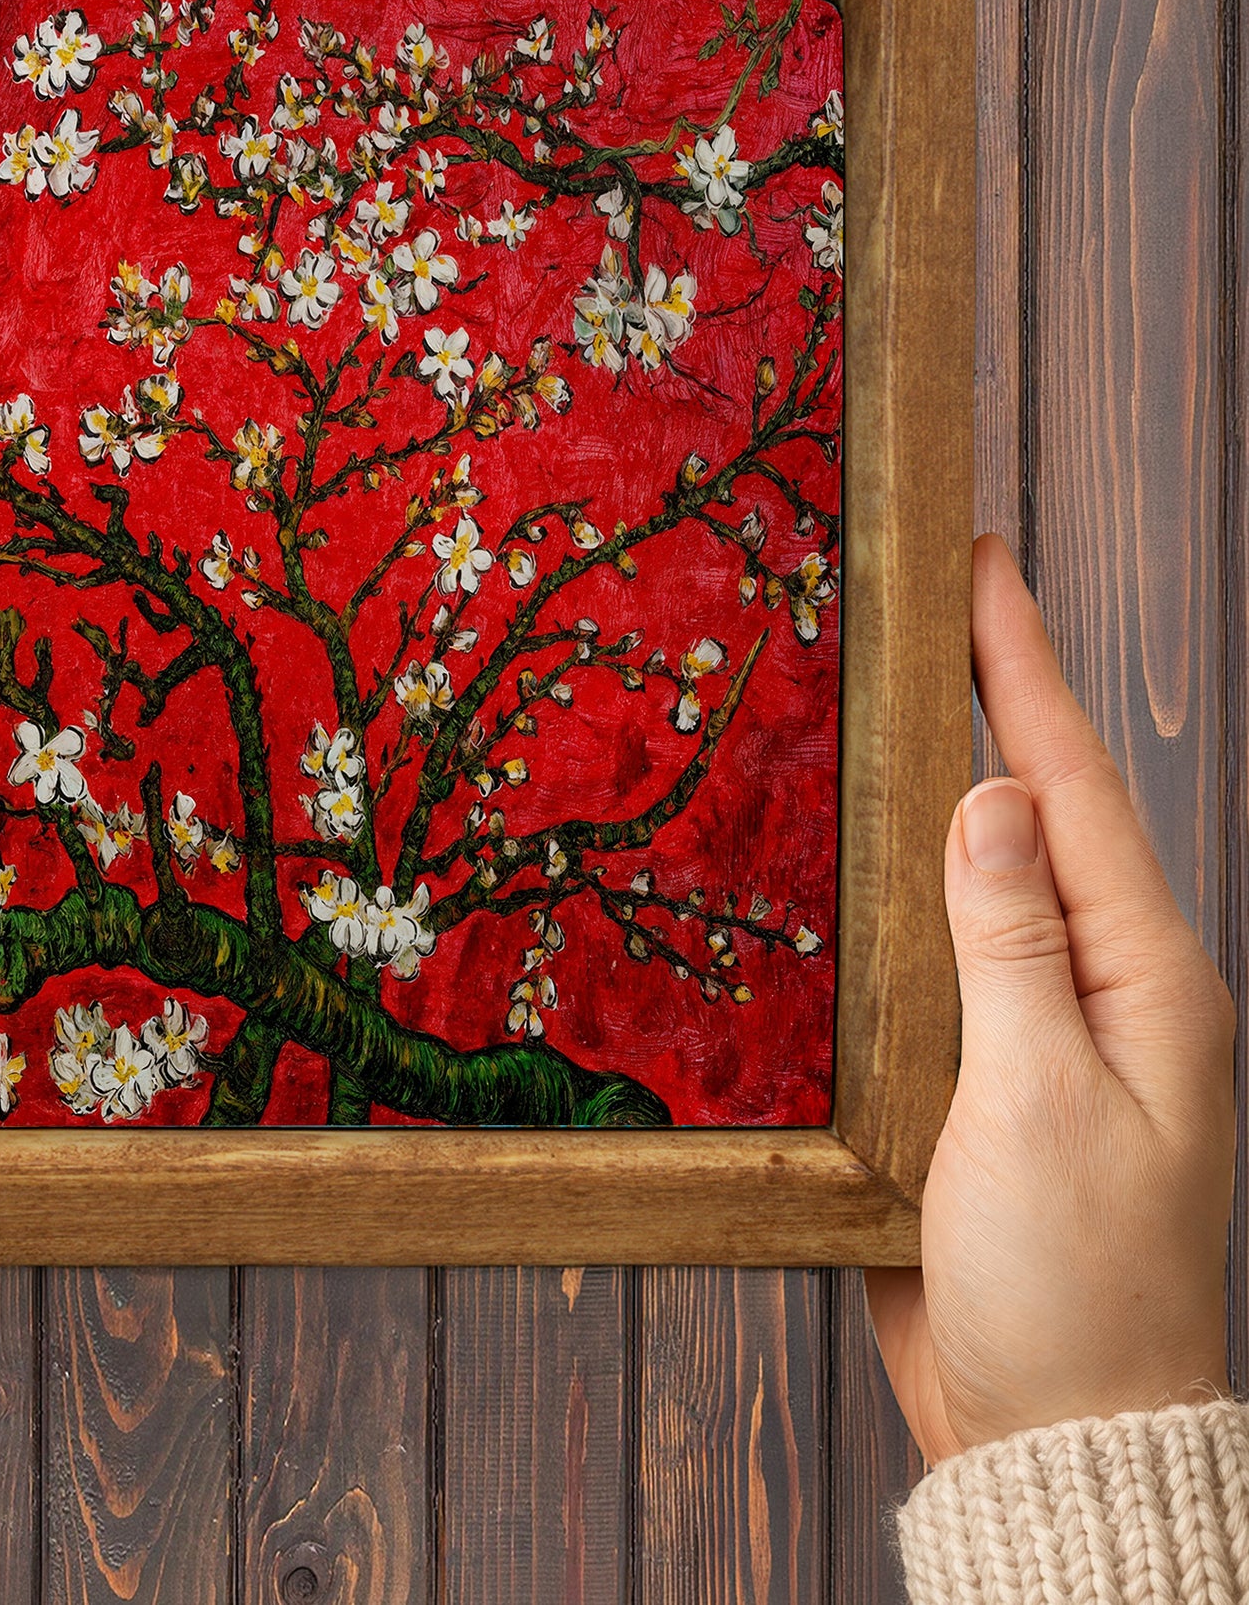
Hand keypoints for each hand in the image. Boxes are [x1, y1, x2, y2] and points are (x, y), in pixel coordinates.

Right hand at [866, 534, 1234, 1465]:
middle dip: (989, 699)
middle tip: (933, 597)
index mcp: (1147, 981)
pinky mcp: (980, 1079)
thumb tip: (986, 798)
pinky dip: (897, 891)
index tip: (985, 562)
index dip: (1024, 667)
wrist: (1055, 1434)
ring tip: (886, 696)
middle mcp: (1104, 990)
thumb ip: (1009, 945)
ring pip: (979, 879)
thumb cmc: (1071, 1286)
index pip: (1071, 788)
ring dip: (935, 785)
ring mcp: (1042, 1034)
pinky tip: (851, 861)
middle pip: (1035, 812)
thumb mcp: (1038, 1103)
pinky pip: (938, 957)